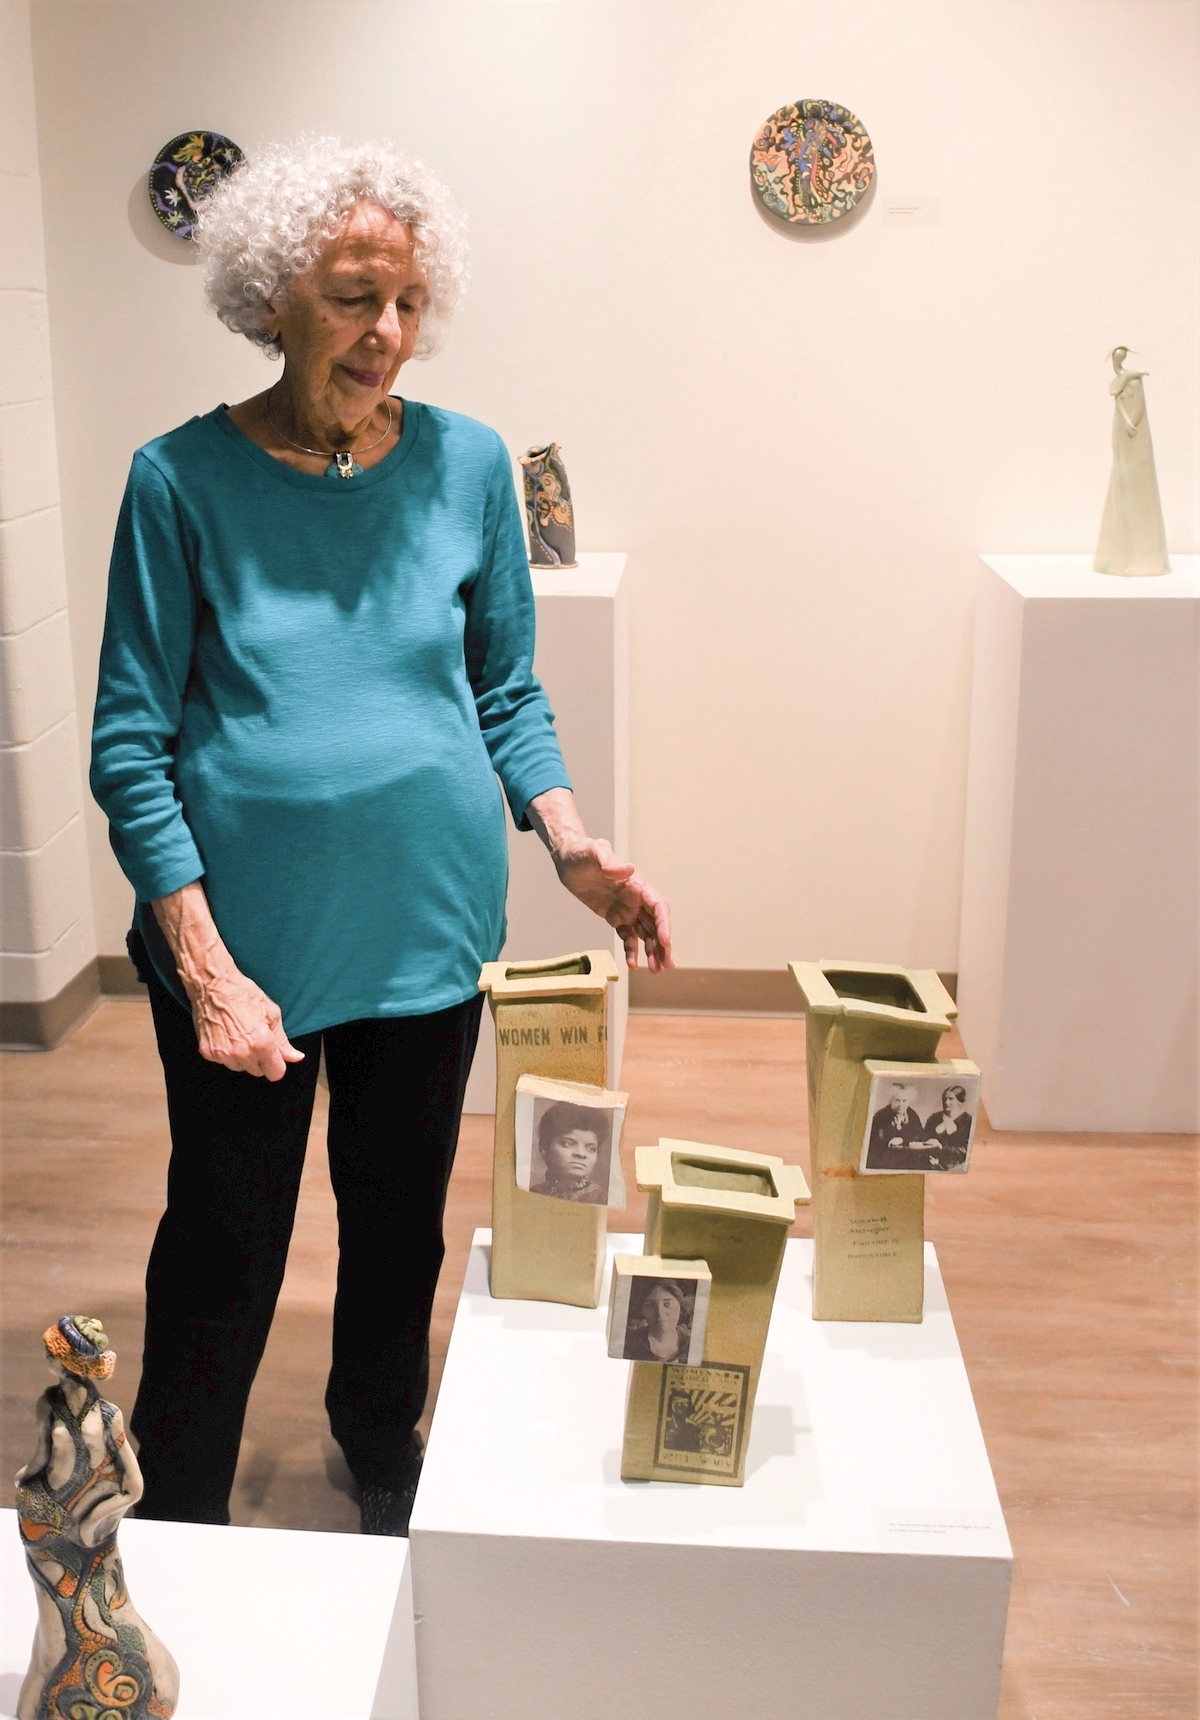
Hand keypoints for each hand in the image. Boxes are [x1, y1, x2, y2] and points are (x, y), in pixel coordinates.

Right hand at [189, 964, 304, 1080]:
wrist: (212, 986)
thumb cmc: (243, 995)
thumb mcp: (271, 1014)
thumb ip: (282, 1041)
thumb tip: (296, 1057)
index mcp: (261, 1043)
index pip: (276, 1074)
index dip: (277, 1064)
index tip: (274, 1055)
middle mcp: (242, 1053)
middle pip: (258, 1072)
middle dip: (259, 1059)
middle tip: (254, 1036)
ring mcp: (223, 1054)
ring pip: (240, 1068)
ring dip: (242, 1057)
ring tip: (239, 1034)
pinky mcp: (208, 1053)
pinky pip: (223, 1061)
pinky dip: (226, 1052)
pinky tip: (226, 1035)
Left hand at [525, 788, 672, 972]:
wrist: (567, 858)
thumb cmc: (581, 852)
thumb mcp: (593, 852)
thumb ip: (609, 861)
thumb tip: (629, 869)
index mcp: (636, 884)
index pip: (657, 906)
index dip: (663, 924)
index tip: (665, 941)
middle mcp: (636, 898)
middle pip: (656, 925)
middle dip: (663, 945)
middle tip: (667, 965)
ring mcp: (626, 909)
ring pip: (645, 934)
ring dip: (652, 952)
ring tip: (657, 971)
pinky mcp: (615, 917)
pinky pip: (627, 936)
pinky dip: (632, 951)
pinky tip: (633, 965)